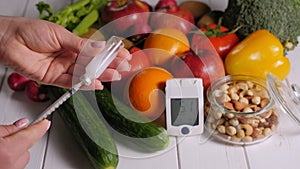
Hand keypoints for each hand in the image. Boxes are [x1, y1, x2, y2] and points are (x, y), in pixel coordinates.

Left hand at [0, 16, 131, 88]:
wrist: (8, 39)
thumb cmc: (29, 31)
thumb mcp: (60, 34)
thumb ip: (81, 45)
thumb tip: (100, 47)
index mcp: (71, 43)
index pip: (95, 50)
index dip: (109, 53)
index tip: (123, 54)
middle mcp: (68, 56)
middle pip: (92, 63)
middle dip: (108, 66)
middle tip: (122, 68)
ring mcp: (61, 68)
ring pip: (84, 74)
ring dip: (99, 75)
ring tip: (113, 76)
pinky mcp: (52, 78)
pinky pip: (71, 83)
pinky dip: (83, 84)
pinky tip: (95, 84)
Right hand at [0, 119, 49, 168]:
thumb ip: (8, 129)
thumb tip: (21, 125)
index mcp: (8, 151)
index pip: (32, 135)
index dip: (39, 127)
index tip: (45, 122)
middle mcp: (12, 165)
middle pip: (27, 148)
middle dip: (20, 140)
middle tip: (6, 137)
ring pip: (22, 158)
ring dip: (15, 152)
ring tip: (0, 148)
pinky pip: (15, 166)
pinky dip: (10, 161)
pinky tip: (1, 157)